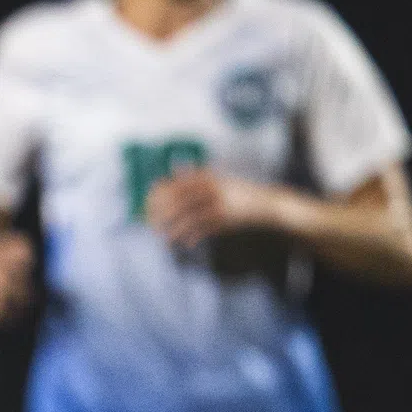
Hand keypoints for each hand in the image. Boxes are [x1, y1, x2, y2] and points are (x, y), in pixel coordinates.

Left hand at [146, 166, 297, 250]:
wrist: (264, 204)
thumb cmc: (236, 192)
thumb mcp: (217, 178)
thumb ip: (196, 174)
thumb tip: (174, 168)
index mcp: (205, 177)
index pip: (174, 185)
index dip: (157, 197)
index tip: (146, 208)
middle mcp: (210, 188)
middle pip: (177, 202)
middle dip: (161, 216)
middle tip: (152, 227)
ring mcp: (218, 203)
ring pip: (188, 218)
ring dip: (174, 230)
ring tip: (166, 239)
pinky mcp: (226, 219)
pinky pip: (203, 229)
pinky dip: (192, 236)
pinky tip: (186, 243)